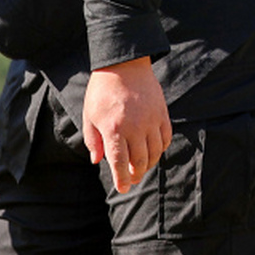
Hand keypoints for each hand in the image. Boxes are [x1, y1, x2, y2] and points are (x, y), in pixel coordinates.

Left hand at [83, 57, 170, 193]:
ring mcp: (151, 120)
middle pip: (139, 161)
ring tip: (140, 167)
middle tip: (130, 180)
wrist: (124, 65)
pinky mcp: (162, 113)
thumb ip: (93, 140)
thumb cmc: (101, 92)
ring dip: (148, 164)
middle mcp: (134, 127)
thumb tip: (97, 162)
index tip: (122, 189)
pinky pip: (165, 138)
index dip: (121, 179)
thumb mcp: (90, 115)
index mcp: (113, 129)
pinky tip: (152, 151)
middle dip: (135, 175)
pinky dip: (160, 149)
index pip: (120, 162)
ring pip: (155, 153)